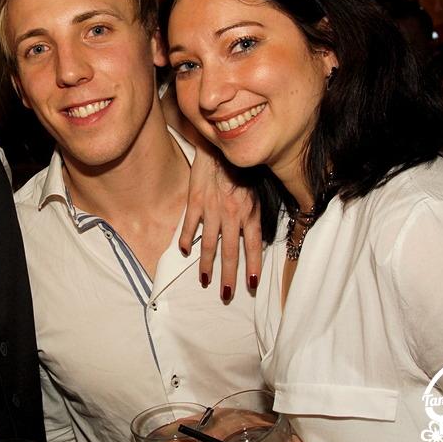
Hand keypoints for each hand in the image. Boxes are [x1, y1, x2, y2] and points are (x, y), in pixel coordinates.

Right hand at [179, 148, 261, 301]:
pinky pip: (190, 226)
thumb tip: (256, 239)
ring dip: (206, 266)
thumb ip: (255, 216)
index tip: (251, 285)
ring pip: (209, 245)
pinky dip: (187, 240)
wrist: (220, 148)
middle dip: (229, 276)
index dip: (253, 267)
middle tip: (226, 294)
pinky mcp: (195, 203)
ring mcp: (211, 210)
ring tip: (205, 281)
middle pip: (231, 252)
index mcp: (249, 213)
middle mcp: (231, 215)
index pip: (254, 247)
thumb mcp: (257, 193)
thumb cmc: (242, 170)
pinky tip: (185, 252)